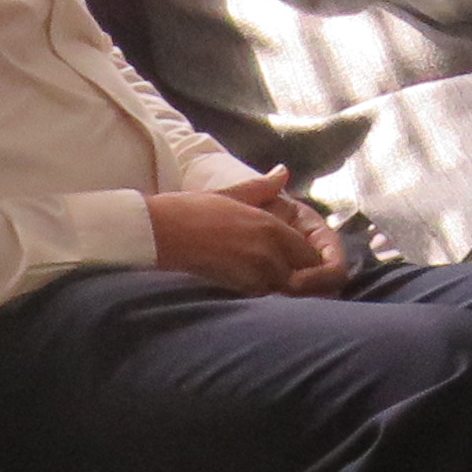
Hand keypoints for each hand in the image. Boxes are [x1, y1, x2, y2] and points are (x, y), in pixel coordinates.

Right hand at [149, 171, 339, 295]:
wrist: (161, 232)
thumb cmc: (192, 211)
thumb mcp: (233, 194)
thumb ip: (263, 187)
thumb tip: (283, 172)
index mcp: (271, 227)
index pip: (310, 253)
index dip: (309, 262)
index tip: (300, 265)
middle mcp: (271, 251)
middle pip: (307, 275)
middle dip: (305, 279)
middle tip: (293, 281)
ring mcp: (257, 273)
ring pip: (288, 291)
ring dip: (286, 290)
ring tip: (273, 286)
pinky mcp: (241, 290)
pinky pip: (266, 299)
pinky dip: (266, 297)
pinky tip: (253, 291)